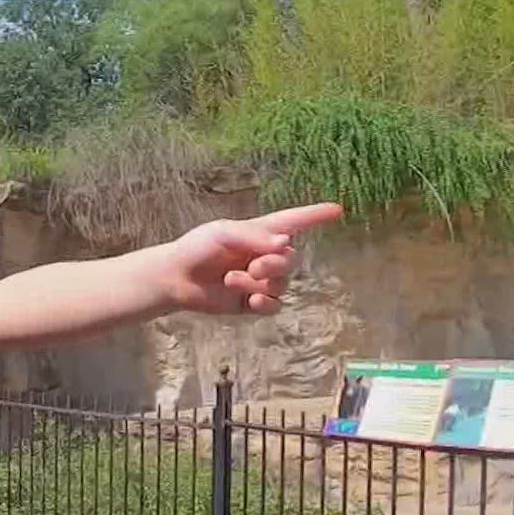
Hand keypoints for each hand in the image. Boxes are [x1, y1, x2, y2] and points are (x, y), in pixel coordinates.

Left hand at [160, 202, 342, 315]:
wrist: (176, 279)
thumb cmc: (197, 247)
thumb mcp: (223, 232)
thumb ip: (254, 237)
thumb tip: (286, 243)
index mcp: (260, 233)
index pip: (294, 222)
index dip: (315, 215)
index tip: (338, 209)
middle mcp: (265, 255)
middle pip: (292, 260)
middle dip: (276, 264)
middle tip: (254, 265)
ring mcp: (260, 280)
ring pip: (281, 284)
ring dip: (258, 283)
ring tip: (231, 280)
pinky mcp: (252, 302)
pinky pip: (275, 305)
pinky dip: (266, 303)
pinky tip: (251, 299)